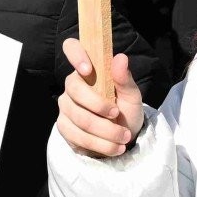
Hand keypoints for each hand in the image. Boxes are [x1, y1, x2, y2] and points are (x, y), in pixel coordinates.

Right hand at [56, 37, 144, 158]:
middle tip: (118, 116)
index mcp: (88, 69)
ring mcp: (66, 107)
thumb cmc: (126, 111)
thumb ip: (125, 79)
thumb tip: (121, 57)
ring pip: (79, 117)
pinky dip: (99, 144)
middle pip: (75, 90)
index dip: (76, 55)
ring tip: (123, 138)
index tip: (88, 69)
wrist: (123, 139)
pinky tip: (114, 147)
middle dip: (99, 106)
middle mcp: (72, 85)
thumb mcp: (132, 96)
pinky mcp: (64, 127)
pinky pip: (77, 135)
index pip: (71, 48)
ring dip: (105, 131)